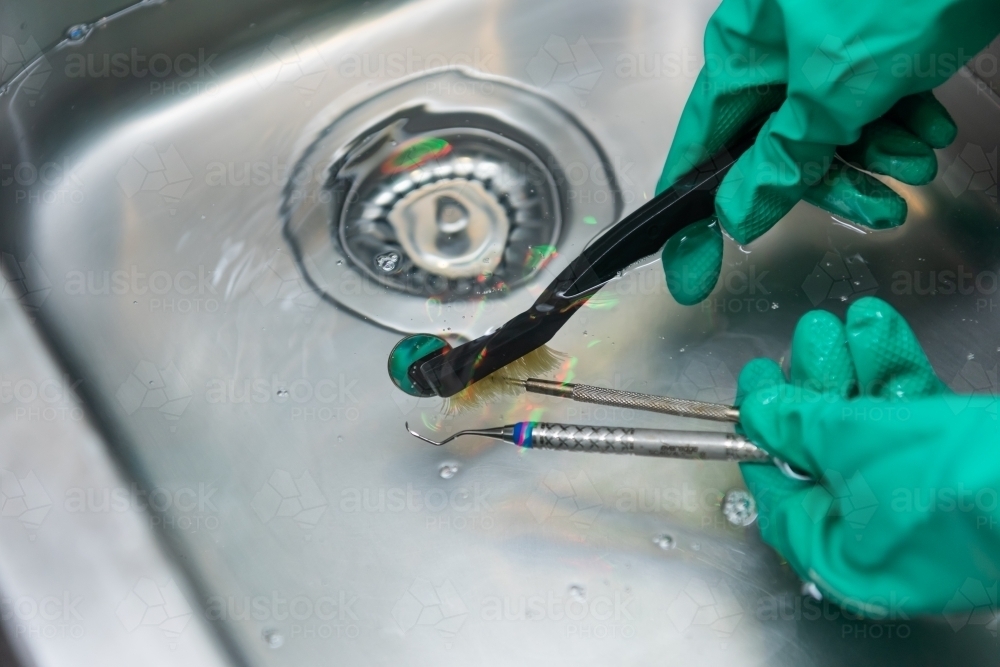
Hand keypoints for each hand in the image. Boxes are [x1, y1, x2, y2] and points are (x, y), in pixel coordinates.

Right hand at [658, 0, 999, 304]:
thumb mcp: (836, 85)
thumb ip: (783, 156)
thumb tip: (735, 215)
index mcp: (743, 56)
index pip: (700, 155)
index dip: (693, 221)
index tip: (691, 277)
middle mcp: (775, 54)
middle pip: (778, 148)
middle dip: (831, 181)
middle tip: (880, 211)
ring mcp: (824, 46)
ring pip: (832, 128)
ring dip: (878, 153)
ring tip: (920, 160)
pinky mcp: (873, 40)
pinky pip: (870, 99)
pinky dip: (900, 121)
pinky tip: (931, 128)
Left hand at [737, 297, 999, 615]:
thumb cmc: (954, 487)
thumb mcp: (856, 449)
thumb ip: (801, 428)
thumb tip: (762, 412)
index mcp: (841, 556)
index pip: (782, 493)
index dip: (762, 435)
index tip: (754, 386)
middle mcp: (878, 537)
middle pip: (825, 452)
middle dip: (812, 388)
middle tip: (800, 343)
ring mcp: (922, 502)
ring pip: (870, 427)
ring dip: (850, 369)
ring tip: (831, 325)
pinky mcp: (960, 467)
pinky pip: (913, 417)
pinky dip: (896, 370)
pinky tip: (876, 324)